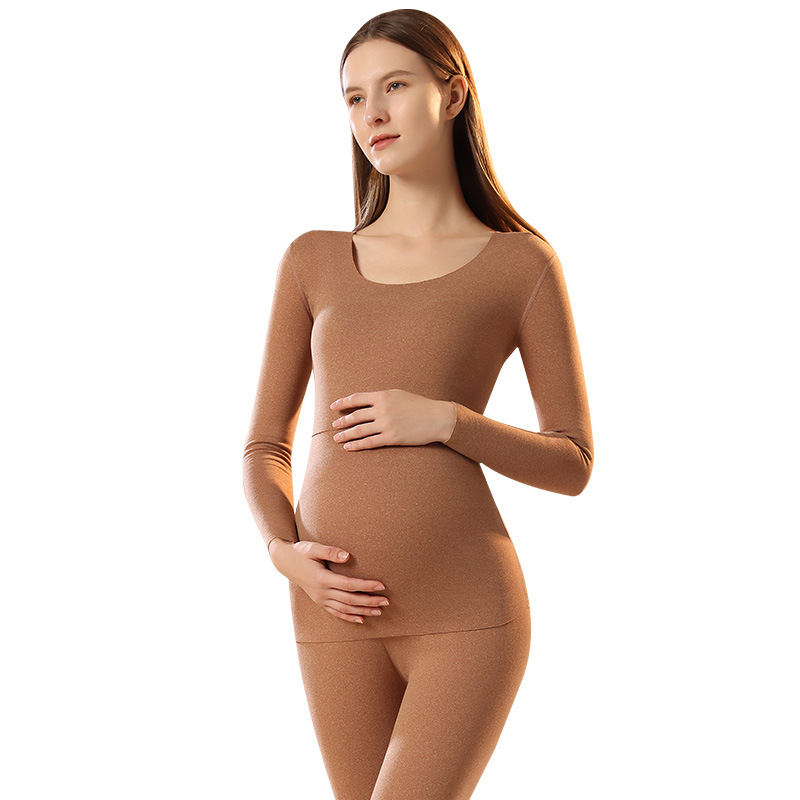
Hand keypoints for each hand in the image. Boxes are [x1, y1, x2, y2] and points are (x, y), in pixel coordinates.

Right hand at [269, 539, 389, 623]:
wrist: (285, 562)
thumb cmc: (301, 552)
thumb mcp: (313, 548)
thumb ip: (331, 551)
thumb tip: (348, 556)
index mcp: (322, 579)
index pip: (349, 585)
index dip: (366, 586)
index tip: (381, 585)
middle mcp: (322, 592)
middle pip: (350, 600)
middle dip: (369, 601)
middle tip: (386, 601)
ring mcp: (320, 599)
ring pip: (345, 609)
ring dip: (363, 611)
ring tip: (379, 611)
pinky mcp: (320, 601)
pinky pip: (336, 613)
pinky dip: (349, 617)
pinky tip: (361, 620)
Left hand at [329, 389, 455, 450]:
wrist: (436, 418)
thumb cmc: (419, 405)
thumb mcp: (399, 395)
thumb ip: (382, 398)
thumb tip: (365, 402)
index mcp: (383, 396)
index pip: (357, 398)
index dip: (343, 402)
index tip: (333, 407)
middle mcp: (382, 410)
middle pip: (355, 416)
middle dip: (343, 421)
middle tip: (334, 425)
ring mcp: (386, 424)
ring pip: (360, 430)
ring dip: (346, 434)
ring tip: (337, 438)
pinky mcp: (392, 438)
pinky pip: (370, 442)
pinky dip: (357, 445)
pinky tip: (349, 447)